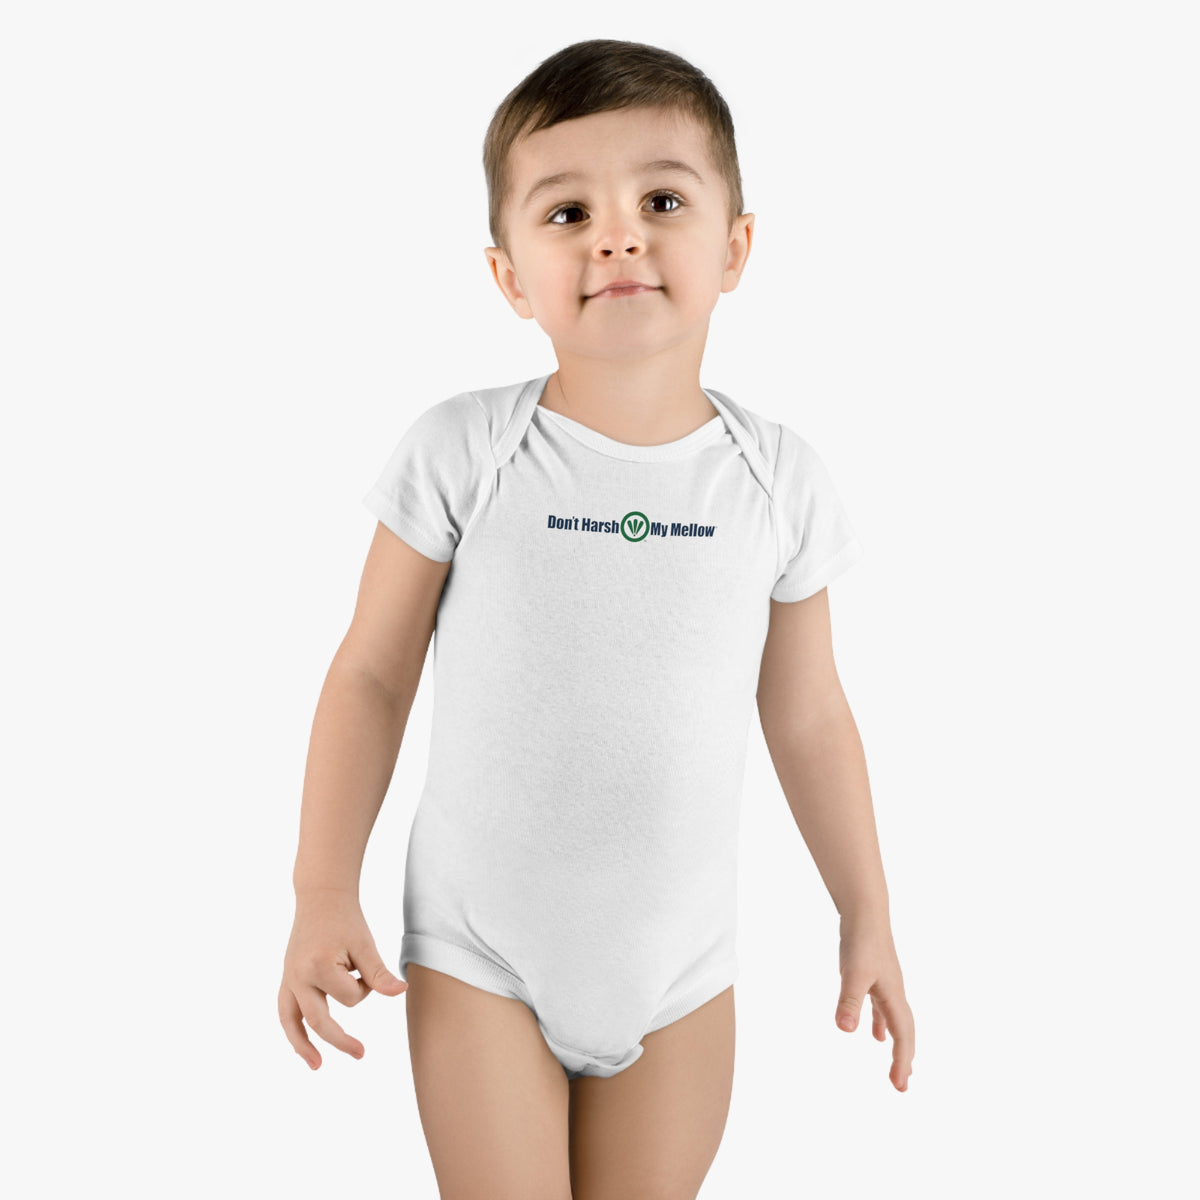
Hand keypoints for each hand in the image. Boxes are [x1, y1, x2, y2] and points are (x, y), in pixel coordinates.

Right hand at [278, 889, 407, 1069]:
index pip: (350, 998)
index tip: (366, 968)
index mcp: (318, 966)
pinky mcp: (286, 978)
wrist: (322, 897)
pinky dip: (293, 1029)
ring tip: (317, 1066)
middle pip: (319, 1020)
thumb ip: (378, 973)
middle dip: (340, 1040)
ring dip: (303, 1046)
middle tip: (362, 1054)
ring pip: (292, 1022)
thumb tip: (401, 992)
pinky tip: (303, 1045)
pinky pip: (285, 1010)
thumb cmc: (347, 919)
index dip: (365, 987)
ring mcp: (288, 978)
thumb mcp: (365, 944)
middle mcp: (297, 976)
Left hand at [834, 915, 914, 1091]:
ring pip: (896, 1021)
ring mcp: (886, 985)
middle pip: (905, 1032)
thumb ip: (849, 1001)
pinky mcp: (875, 976)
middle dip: (905, 1059)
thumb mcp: (853, 973)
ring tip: (896, 1065)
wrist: (864, 911)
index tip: (899, 1086)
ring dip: (897, 1043)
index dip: (902, 1062)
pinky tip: (873, 1033)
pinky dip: (880, 1023)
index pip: (903, 1036)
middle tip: (902, 1084)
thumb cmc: (860, 940)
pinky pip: (882, 1009)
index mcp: (893, 996)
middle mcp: (894, 993)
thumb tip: (846, 1031)